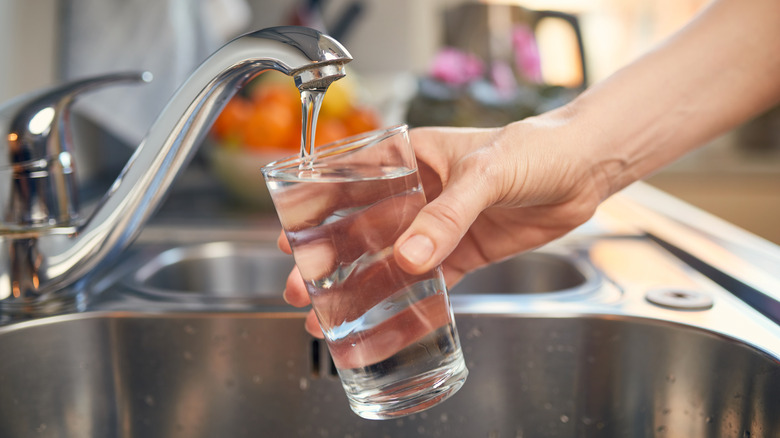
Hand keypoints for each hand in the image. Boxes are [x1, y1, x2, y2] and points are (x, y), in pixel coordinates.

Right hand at [279, 111, 608, 337]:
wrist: (584, 170)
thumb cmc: (535, 149)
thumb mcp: (486, 173)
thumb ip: (448, 214)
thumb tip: (410, 256)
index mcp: (412, 158)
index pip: (353, 182)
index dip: (318, 210)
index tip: (292, 236)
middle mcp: (419, 193)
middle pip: (363, 228)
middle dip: (331, 259)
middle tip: (304, 287)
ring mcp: (439, 225)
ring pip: (391, 259)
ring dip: (362, 285)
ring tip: (332, 313)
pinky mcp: (463, 251)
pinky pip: (430, 281)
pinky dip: (408, 300)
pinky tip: (385, 318)